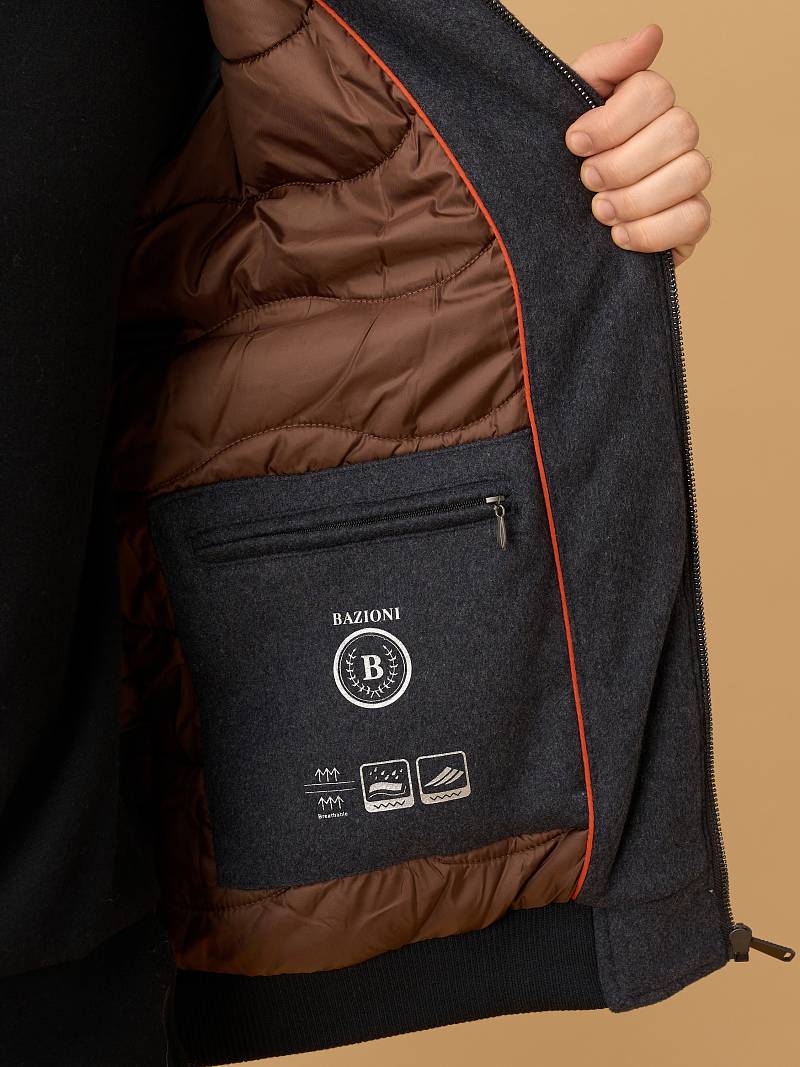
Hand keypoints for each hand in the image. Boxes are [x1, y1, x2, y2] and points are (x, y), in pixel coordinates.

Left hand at [565, 25, 709, 265]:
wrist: (547, 229)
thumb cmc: (559, 163)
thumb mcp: (565, 108)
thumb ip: (605, 66)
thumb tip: (652, 35)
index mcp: (646, 105)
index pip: (655, 92)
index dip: (613, 120)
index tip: (574, 142)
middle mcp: (674, 137)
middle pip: (679, 129)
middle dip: (624, 161)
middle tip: (587, 180)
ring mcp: (687, 179)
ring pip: (693, 171)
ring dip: (638, 197)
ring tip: (600, 212)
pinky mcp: (690, 223)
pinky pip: (697, 218)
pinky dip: (655, 230)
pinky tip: (619, 237)